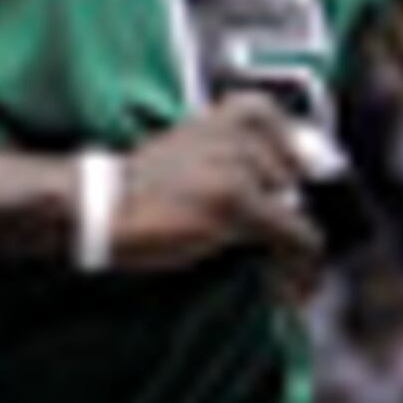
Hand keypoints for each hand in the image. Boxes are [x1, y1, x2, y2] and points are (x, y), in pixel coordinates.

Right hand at [105, 94, 338, 296]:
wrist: (101, 206)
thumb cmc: (145, 186)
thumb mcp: (201, 152)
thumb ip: (246, 160)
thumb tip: (295, 200)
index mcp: (242, 111)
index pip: (300, 147)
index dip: (297, 185)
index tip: (288, 214)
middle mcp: (246, 130)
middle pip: (300, 183)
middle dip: (287, 217)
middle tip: (272, 250)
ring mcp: (241, 164)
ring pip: (300, 212)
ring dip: (293, 250)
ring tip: (281, 277)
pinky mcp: (236, 200)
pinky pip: (294, 236)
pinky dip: (300, 268)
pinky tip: (293, 291)